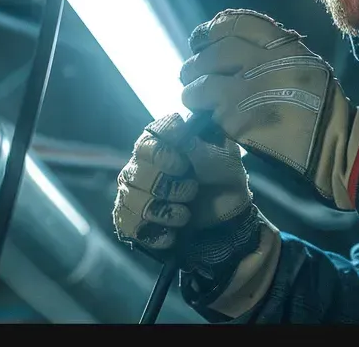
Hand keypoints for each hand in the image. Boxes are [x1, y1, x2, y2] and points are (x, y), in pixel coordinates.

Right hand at [112, 113, 281, 317]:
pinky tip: (174, 231)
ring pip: (133, 196)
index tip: (183, 161)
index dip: (164, 146)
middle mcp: (146, 166)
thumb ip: (205, 144)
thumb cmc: (228, 191)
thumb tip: (189, 125)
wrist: (230, 232)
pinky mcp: (133, 223)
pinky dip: (156, 229)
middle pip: (137, 165)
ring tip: (186, 214)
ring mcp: (136, 194)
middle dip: (169, 182)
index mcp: (167, 144)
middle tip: (191, 192)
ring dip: (166, 208)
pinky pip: (128, 223)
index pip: (150, 133)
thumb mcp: (227, 164)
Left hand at [179, 9, 358, 210]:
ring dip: (192, 87)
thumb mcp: (305, 64)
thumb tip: (240, 47)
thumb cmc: (323, 107)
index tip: (203, 38)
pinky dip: (200, 110)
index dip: (213, 29)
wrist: (332, 145)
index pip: (236, 23)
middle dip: (197, 60)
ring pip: (201, 79)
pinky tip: (204, 115)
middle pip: (213, 50)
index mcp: (282, 45)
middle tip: (190, 70)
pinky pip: (206, 108)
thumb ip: (275, 52)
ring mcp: (245, 89)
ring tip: (193, 93)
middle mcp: (261, 61)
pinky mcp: (235, 118)